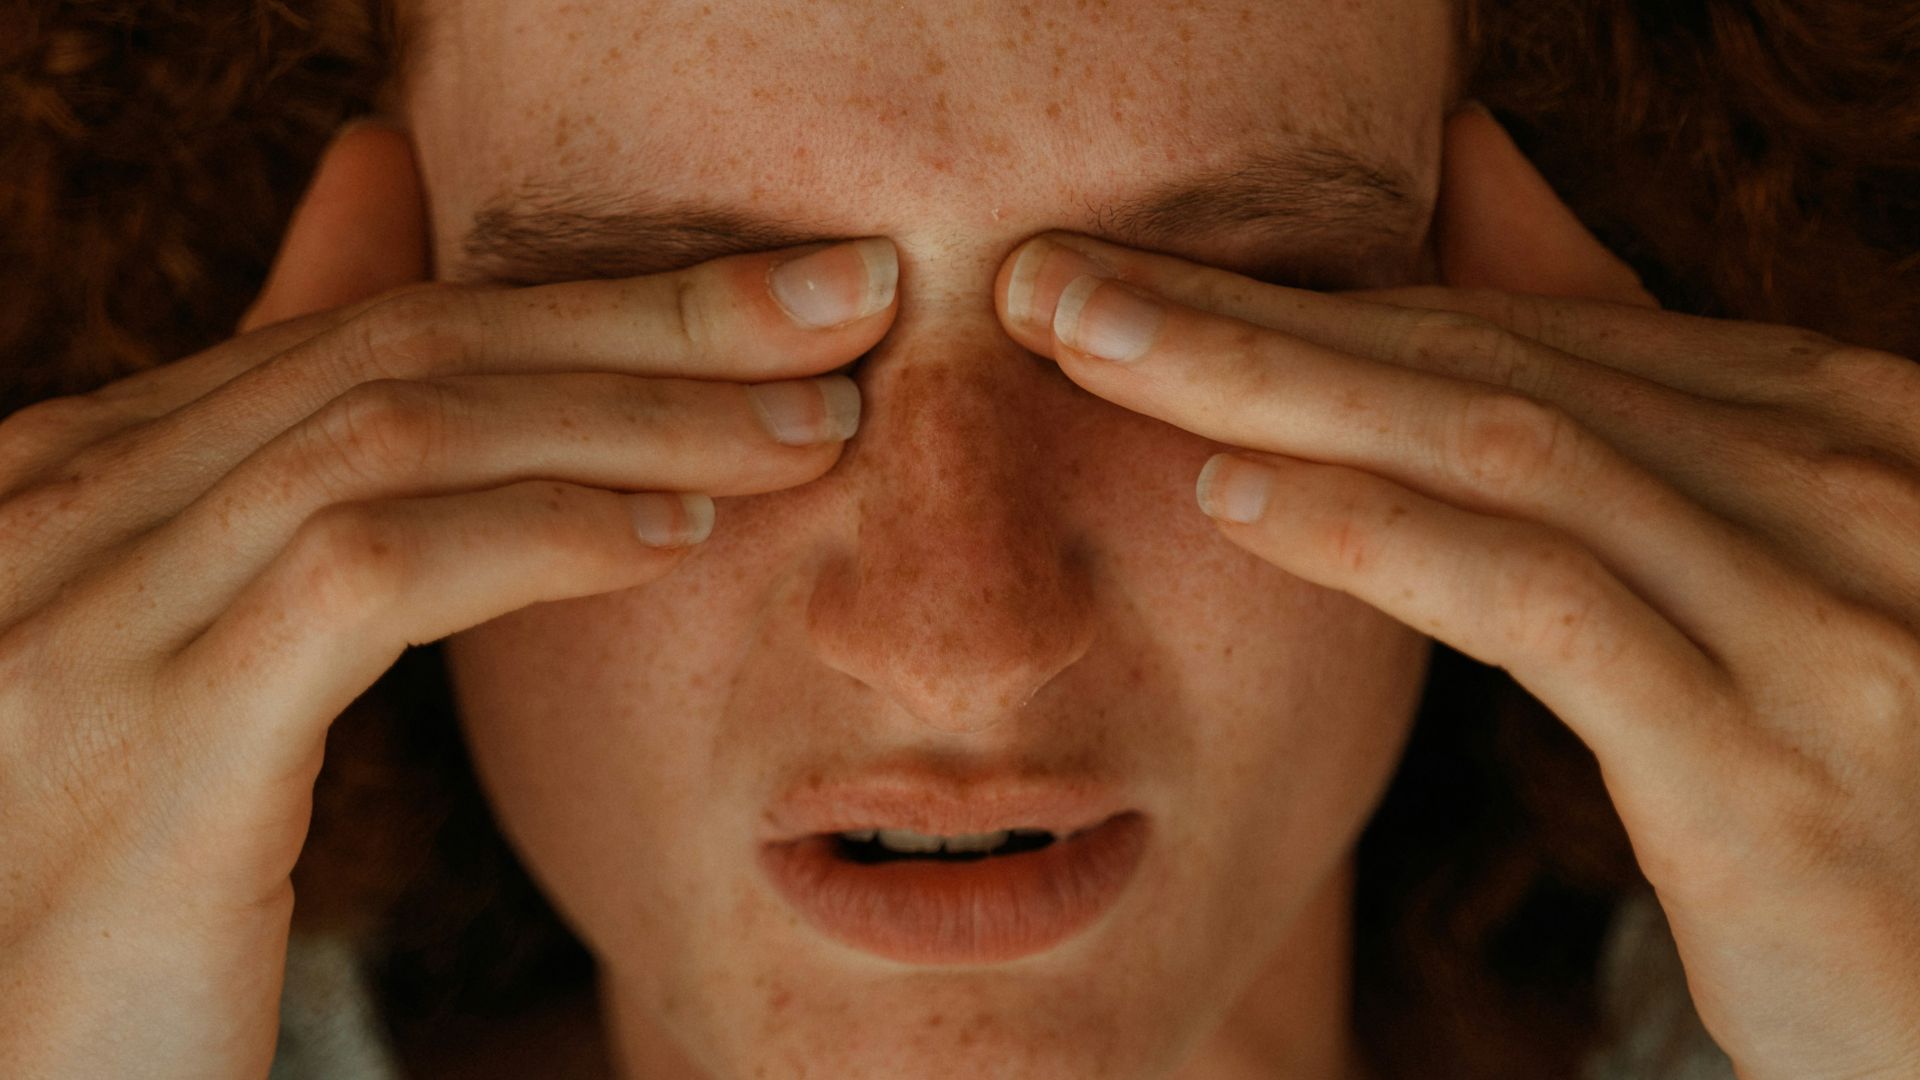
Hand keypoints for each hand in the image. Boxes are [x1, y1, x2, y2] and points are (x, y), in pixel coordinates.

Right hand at [0, 121, 894, 1078]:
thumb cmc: (136, 885)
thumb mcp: (219, 644)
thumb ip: (304, 460)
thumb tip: (380, 188)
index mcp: (74, 477)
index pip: (370, 329)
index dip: (593, 298)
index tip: (782, 292)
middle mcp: (48, 513)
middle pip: (399, 350)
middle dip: (648, 318)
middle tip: (846, 300)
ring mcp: (73, 618)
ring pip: (402, 435)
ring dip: (637, 420)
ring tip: (809, 427)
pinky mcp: (141, 741)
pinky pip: (373, 572)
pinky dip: (542, 536)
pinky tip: (678, 541)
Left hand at [992, 106, 1919, 1078]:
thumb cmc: (1865, 785)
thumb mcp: (1750, 565)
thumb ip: (1625, 390)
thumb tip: (1478, 175)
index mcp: (1832, 425)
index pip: (1525, 328)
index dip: (1315, 297)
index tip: (1139, 282)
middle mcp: (1840, 484)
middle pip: (1490, 362)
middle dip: (1254, 316)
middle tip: (1060, 282)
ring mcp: (1820, 613)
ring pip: (1502, 450)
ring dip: (1272, 390)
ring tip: (1096, 356)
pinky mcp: (1773, 758)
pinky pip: (1543, 606)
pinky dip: (1380, 537)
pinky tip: (1235, 502)